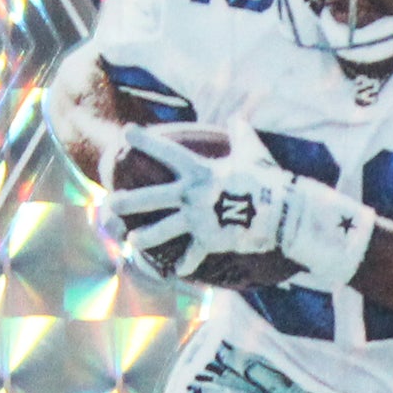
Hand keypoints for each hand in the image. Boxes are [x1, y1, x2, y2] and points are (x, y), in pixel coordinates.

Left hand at [126, 119, 374, 286]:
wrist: (282, 212)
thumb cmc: (268, 179)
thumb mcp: (253, 152)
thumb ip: (241, 135)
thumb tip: (239, 119)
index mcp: (200, 171)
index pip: (166, 152)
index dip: (145, 141)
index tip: (125, 133)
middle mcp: (193, 195)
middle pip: (152, 198)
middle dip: (128, 201)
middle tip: (110, 203)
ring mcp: (198, 219)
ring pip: (163, 230)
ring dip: (145, 237)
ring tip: (131, 242)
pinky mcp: (209, 240)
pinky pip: (193, 255)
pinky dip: (186, 264)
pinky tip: (176, 272)